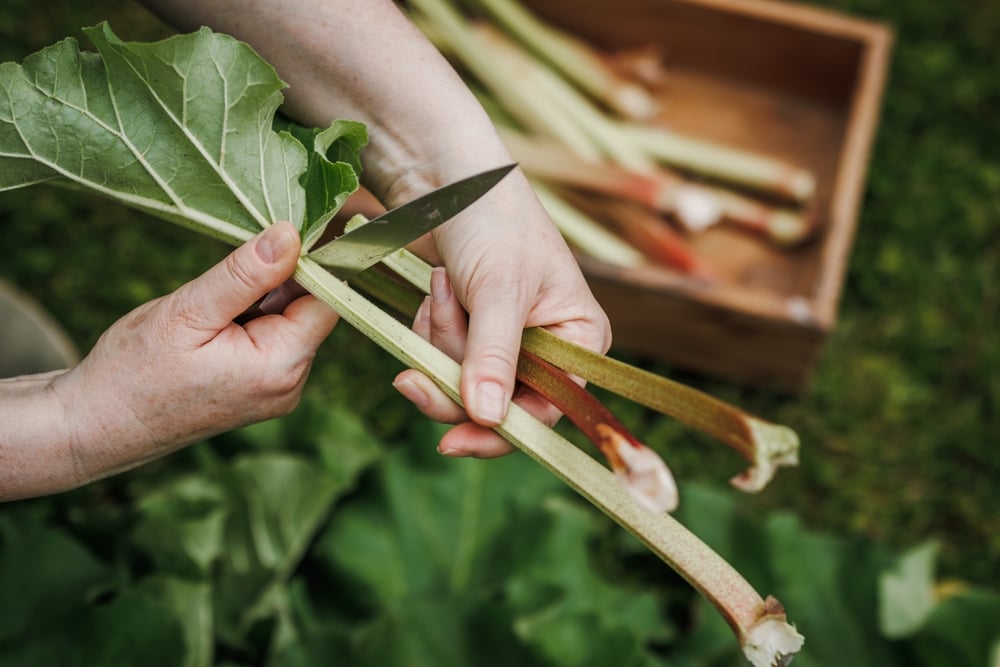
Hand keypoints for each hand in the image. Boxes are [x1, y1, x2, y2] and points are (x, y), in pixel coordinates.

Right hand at [50, 222, 337, 487]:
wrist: (97, 426)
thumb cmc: (134, 371)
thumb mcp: (189, 310)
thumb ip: (245, 274)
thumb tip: (292, 234)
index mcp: (281, 366)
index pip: (326, 299)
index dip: (312, 261)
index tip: (285, 229)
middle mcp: (290, 384)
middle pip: (309, 309)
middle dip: (278, 279)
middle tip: (229, 270)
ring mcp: (277, 390)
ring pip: (289, 320)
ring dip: (260, 298)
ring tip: (208, 306)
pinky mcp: (261, 389)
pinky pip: (271, 338)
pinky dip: (250, 317)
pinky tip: (211, 321)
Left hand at [392, 172, 610, 457]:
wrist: (448, 176)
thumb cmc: (494, 219)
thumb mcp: (499, 289)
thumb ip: (494, 356)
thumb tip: (488, 419)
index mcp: (579, 341)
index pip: (546, 412)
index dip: (500, 431)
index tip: (450, 441)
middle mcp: (548, 349)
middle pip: (495, 405)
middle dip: (455, 371)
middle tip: (426, 344)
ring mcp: (505, 341)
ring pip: (461, 383)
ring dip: (440, 339)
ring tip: (444, 288)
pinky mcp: (469, 330)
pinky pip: (441, 358)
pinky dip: (429, 329)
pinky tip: (436, 290)